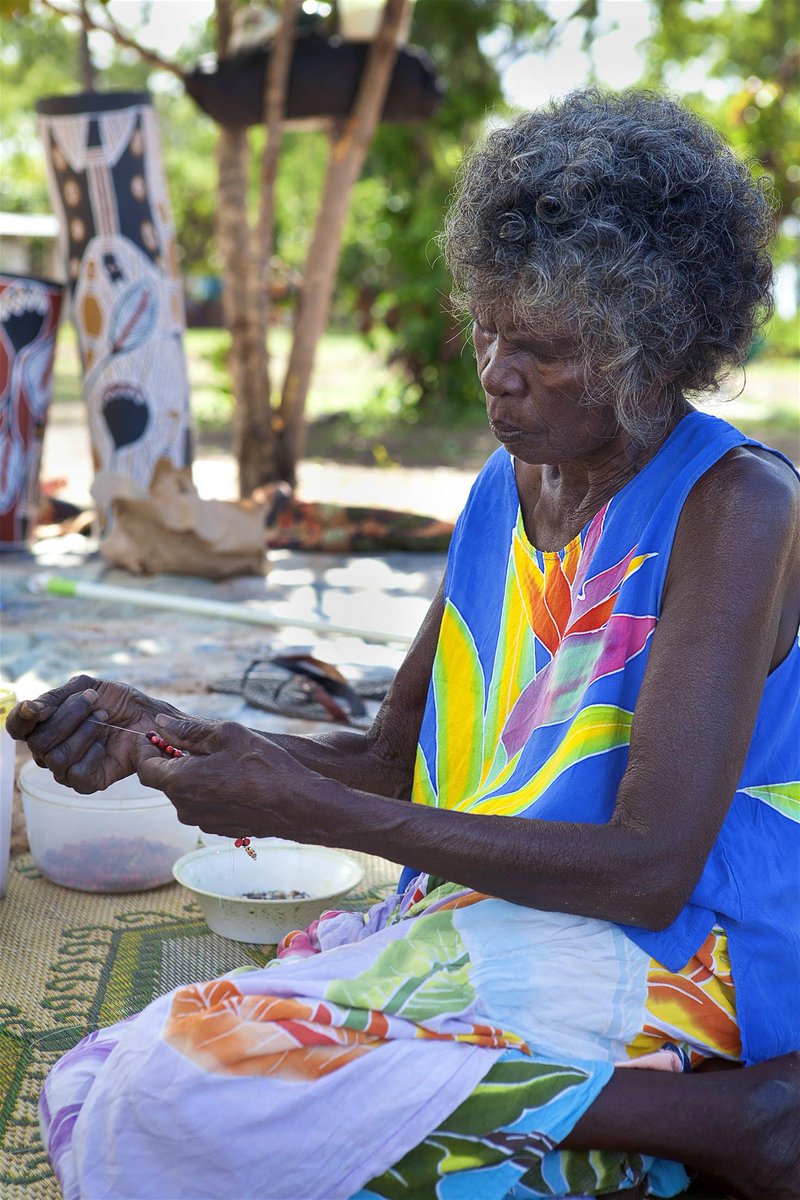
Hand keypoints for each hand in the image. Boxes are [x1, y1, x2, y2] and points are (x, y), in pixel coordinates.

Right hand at [6, 675, 182, 793]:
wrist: (149, 717)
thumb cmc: (117, 701)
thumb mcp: (87, 687)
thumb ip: (55, 697)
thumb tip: (30, 708)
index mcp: (45, 724)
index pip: (17, 727)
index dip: (21, 719)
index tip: (37, 708)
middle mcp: (51, 748)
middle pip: (38, 742)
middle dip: (68, 717)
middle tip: (94, 703)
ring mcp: (67, 767)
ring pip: (56, 758)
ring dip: (84, 732)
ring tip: (104, 719)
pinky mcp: (87, 782)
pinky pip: (76, 774)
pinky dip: (92, 754)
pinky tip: (106, 745)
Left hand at [137, 713, 318, 838]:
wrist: (296, 804)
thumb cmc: (264, 765)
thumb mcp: (227, 734)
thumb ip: (188, 730)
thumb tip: (160, 723)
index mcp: (179, 781)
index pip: (144, 767)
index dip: (147, 749)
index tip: (160, 736)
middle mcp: (184, 806)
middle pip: (166, 780)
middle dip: (176, 761)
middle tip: (203, 744)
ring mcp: (201, 821)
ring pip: (186, 793)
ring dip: (195, 777)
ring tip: (225, 762)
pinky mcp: (218, 829)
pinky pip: (204, 806)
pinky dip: (211, 792)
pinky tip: (236, 781)